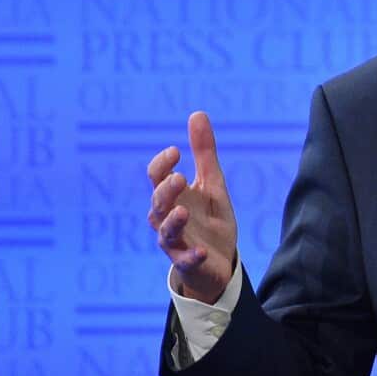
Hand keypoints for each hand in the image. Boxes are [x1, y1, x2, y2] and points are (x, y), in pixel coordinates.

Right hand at [146, 111, 237, 303]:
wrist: (219, 260)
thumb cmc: (209, 218)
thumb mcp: (212, 183)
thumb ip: (204, 152)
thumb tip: (197, 113)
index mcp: (172, 195)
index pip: (157, 176)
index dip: (163, 163)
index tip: (177, 151)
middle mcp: (167, 217)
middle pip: (158, 202)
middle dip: (166, 191)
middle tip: (178, 178)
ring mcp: (176, 241)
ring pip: (165, 232)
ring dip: (173, 221)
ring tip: (182, 211)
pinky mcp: (188, 262)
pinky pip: (186, 260)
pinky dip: (192, 256)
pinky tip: (202, 252)